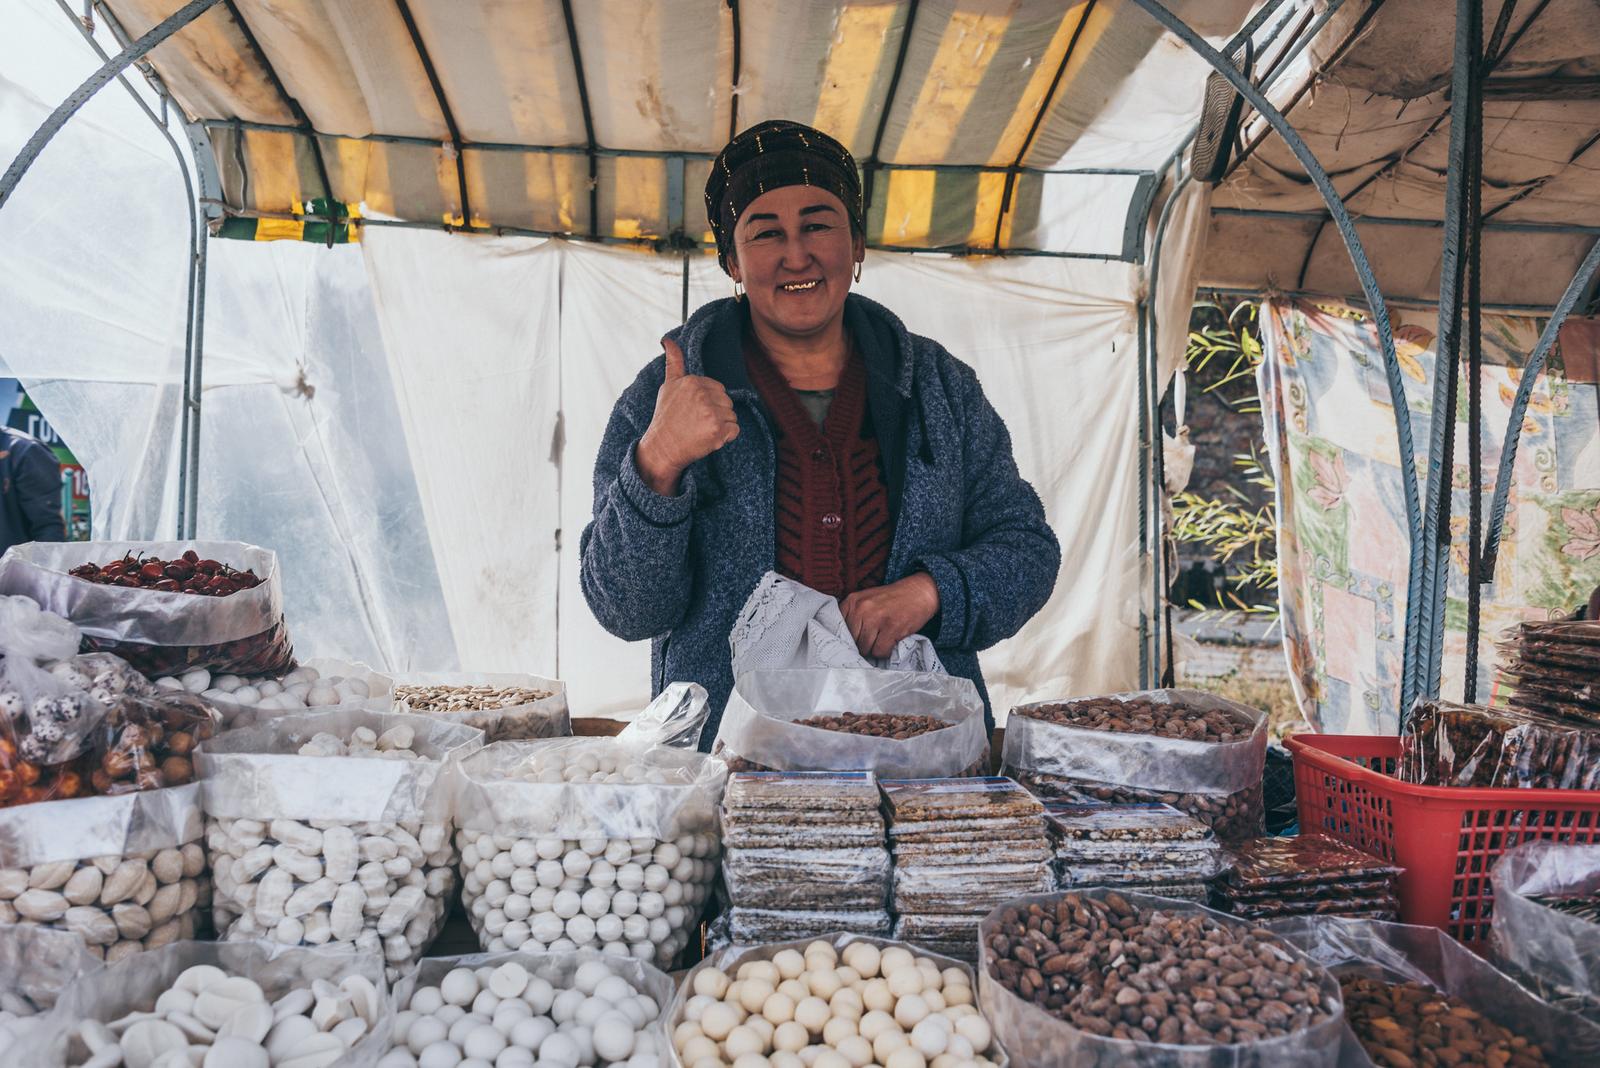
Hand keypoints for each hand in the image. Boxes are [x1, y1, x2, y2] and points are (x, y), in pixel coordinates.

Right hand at [636, 337, 739, 495]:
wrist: (662, 447)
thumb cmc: (666, 417)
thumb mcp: (668, 386)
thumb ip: (674, 362)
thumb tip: (667, 340)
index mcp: (692, 381)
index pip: (719, 390)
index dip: (709, 403)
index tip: (693, 412)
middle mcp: (702, 394)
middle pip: (727, 402)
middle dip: (716, 414)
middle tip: (697, 423)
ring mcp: (711, 412)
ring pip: (732, 416)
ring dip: (721, 426)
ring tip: (701, 431)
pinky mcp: (717, 430)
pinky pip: (735, 431)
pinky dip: (725, 438)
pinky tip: (709, 439)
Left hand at [841, 574, 940, 658]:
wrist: (918, 592)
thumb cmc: (891, 600)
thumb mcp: (866, 600)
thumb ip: (852, 616)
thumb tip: (842, 644)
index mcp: (852, 601)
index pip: (838, 629)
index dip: (847, 639)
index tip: (855, 640)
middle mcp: (861, 608)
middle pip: (852, 641)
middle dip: (862, 645)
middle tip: (874, 639)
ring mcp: (876, 618)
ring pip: (865, 649)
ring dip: (874, 649)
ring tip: (883, 639)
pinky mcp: (891, 628)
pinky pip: (880, 651)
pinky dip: (885, 652)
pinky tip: (891, 642)